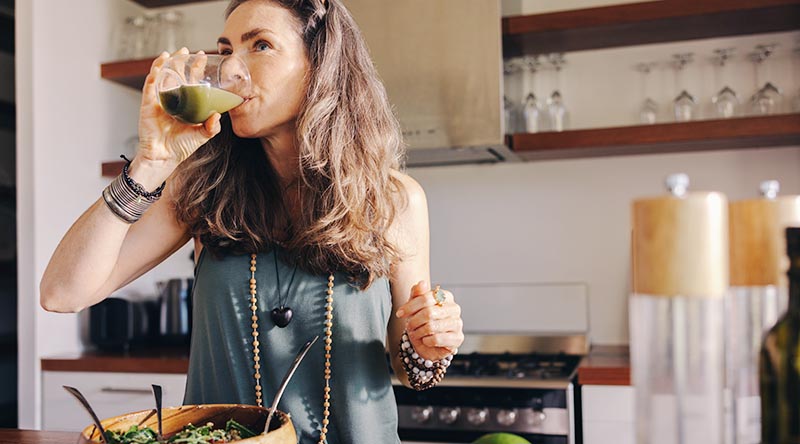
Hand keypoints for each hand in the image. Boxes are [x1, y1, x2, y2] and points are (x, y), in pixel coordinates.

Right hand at [137, 48, 221, 169]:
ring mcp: (159, 100)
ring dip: (165, 63)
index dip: (196, 69)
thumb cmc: (182, 146)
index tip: (202, 57)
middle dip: (181, 61)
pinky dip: (154, 75)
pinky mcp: (148, 104)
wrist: (164, 157)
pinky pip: (150, 86)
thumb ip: (212, 127)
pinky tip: (159, 66)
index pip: (191, 81)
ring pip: (161, 76)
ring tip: (171, 53)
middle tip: (187, 50)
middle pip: (176, 75)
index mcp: (186, 104)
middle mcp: (172, 99)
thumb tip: (219, 115)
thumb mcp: (202, 135)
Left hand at [396, 280, 463, 361]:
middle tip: (409, 326)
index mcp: (446, 296)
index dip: (410, 306)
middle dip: (414, 321)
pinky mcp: (458, 338)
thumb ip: (417, 293)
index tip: (400, 313)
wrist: (428, 343)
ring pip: (432, 326)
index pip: (426, 298)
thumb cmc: (422, 322)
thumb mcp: (415, 306)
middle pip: (429, 312)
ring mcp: (458, 323)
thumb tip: (422, 283)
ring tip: (416, 333)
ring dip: (419, 332)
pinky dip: (426, 341)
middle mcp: (454, 308)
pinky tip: (426, 340)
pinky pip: (437, 339)